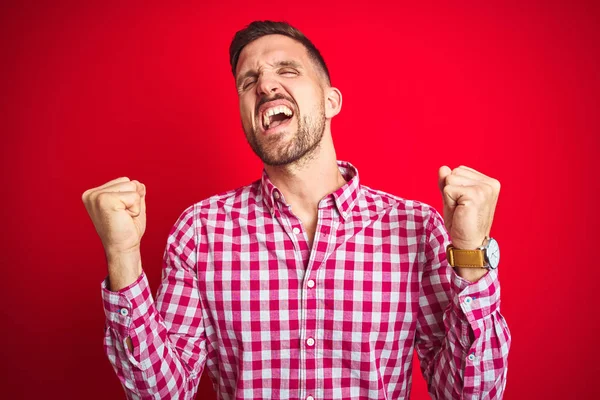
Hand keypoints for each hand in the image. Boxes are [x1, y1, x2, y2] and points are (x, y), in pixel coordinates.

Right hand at [82, 177, 145, 289]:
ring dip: (135, 204)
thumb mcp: (131, 206)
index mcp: (94, 193)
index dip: (130, 198)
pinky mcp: (105, 201)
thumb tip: (139, 184)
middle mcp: (92, 193)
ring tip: (124, 217)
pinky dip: (135, 209)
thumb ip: (134, 192)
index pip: (125, 181)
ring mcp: (97, 196)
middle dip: (133, 200)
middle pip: (129, 182)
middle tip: (123, 217)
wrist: (123, 249)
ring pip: (132, 186)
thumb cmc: (127, 230)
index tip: (121, 214)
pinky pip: (134, 196)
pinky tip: (125, 219)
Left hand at [438, 166, 499, 280]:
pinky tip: (460, 213)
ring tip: (460, 211)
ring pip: (449, 179)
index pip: (458, 170)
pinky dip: (449, 202)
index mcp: (489, 182)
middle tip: (461, 209)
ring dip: (449, 197)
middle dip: (451, 191)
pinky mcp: (475, 195)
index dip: (454, 188)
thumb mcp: (452, 198)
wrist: (469, 243)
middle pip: (453, 173)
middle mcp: (490, 183)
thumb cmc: (462, 222)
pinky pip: (448, 189)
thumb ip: (447, 182)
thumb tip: (443, 168)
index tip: (463, 204)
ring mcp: (484, 189)